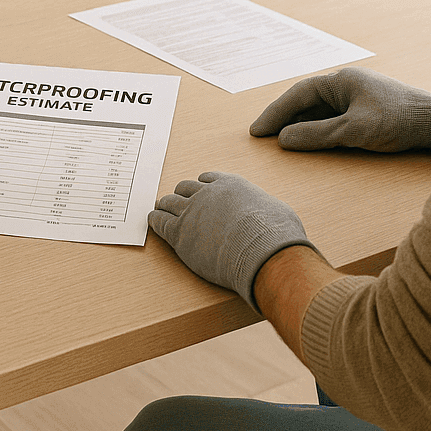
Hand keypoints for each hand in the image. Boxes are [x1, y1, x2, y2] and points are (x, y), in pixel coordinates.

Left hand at [148, 171, 313, 309]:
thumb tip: (274, 220)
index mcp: (231, 185)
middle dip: (181, 195)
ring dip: (165, 206)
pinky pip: (159, 221)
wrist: (262, 251)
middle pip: (185, 188)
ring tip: (160, 210)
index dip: (202, 186)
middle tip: (176, 202)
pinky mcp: (180, 233)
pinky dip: (155, 220)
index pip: (208, 179)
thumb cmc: (276, 235)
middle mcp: (208, 193)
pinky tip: (153, 220)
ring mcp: (191, 211)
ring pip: (169, 202)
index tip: (198, 191)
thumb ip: (267, 212)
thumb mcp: (278, 213)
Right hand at [249, 68, 430, 153]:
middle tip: (262, 136)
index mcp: (342, 80)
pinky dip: (316, 128)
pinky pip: (332, 117)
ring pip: (318, 110)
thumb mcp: (354, 130)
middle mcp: (346, 85)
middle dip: (283, 118)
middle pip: (306, 101)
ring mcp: (356, 97)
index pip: (299, 94)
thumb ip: (317, 135)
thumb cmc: (398, 121)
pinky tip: (308, 140)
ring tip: (279, 140)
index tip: (258, 131)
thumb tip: (284, 140)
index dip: (276, 113)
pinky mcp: (365, 111)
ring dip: (299, 124)